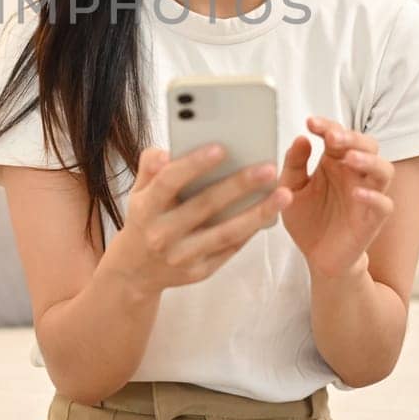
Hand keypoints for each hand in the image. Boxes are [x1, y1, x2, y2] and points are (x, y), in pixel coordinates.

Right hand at [104, 144, 292, 299]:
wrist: (135, 271)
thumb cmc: (144, 219)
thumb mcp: (137, 191)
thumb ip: (150, 167)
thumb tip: (166, 151)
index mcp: (145, 208)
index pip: (169, 182)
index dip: (194, 165)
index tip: (221, 147)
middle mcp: (162, 234)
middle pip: (204, 206)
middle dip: (239, 186)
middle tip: (268, 168)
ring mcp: (181, 256)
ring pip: (224, 233)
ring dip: (256, 214)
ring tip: (283, 194)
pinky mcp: (199, 272)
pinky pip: (229, 249)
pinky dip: (250, 232)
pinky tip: (270, 215)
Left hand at [278, 117, 394, 278]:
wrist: (316, 257)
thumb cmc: (307, 219)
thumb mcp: (290, 189)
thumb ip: (294, 164)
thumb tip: (301, 138)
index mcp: (334, 162)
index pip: (338, 135)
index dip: (327, 126)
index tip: (310, 123)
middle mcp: (354, 174)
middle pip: (368, 145)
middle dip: (352, 137)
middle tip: (333, 137)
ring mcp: (367, 195)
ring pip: (383, 170)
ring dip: (369, 161)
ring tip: (349, 159)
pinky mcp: (373, 219)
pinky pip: (384, 204)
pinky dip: (374, 197)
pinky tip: (356, 193)